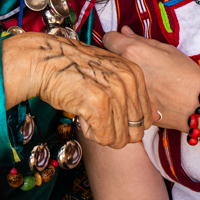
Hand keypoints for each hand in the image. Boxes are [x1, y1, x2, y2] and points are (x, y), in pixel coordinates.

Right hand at [2, 33, 151, 147]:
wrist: (46, 61)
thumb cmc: (75, 69)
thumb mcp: (111, 74)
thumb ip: (132, 93)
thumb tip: (153, 118)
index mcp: (135, 74)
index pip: (145, 118)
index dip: (126, 125)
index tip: (108, 115)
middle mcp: (129, 81)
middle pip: (134, 132)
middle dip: (114, 132)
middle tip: (96, 118)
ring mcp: (115, 92)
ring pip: (119, 138)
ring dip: (101, 134)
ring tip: (88, 115)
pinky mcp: (98, 103)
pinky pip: (103, 137)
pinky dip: (91, 133)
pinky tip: (81, 117)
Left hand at [103, 26, 199, 132]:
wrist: (198, 105)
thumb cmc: (186, 74)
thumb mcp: (166, 50)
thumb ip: (141, 40)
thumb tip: (124, 32)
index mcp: (133, 52)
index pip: (108, 39)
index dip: (114, 39)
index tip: (120, 43)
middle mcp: (125, 70)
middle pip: (108, 58)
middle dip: (116, 57)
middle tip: (134, 62)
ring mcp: (126, 90)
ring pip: (113, 78)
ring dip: (120, 76)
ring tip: (141, 79)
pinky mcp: (129, 107)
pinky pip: (122, 95)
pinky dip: (128, 94)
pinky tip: (144, 95)